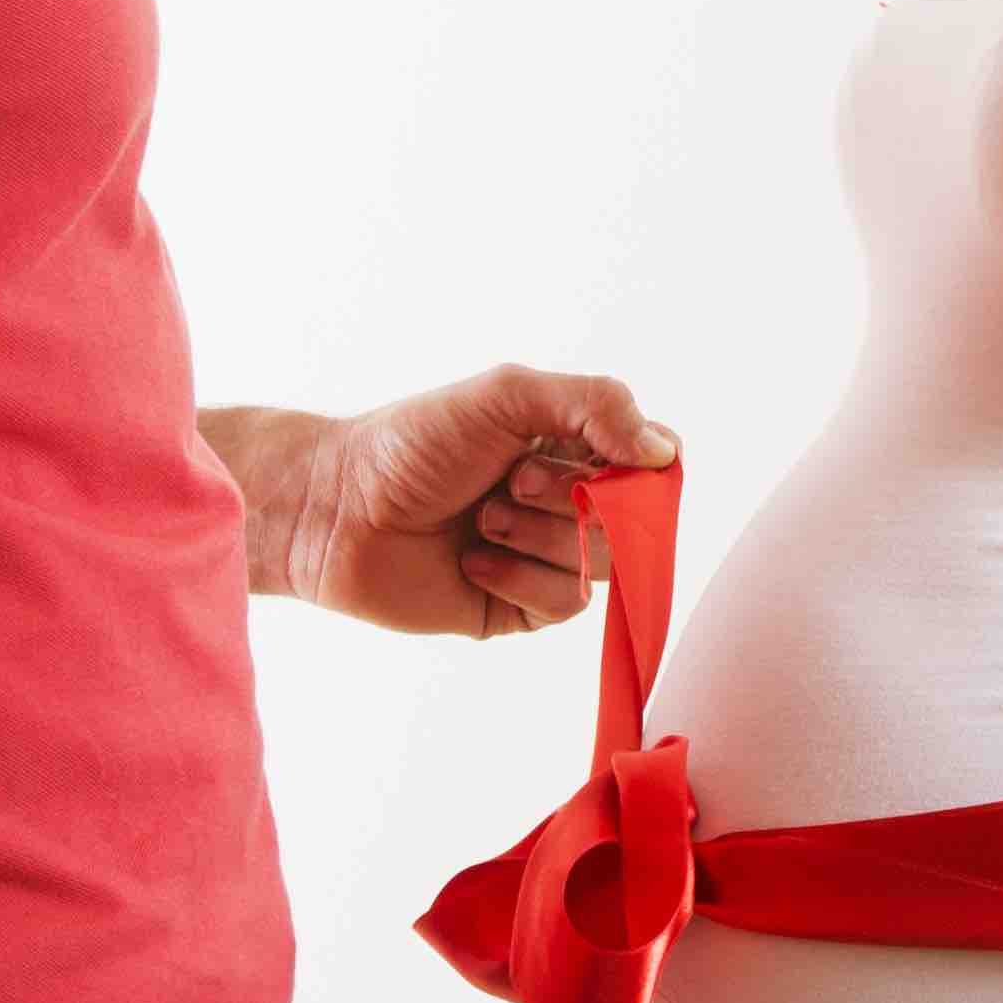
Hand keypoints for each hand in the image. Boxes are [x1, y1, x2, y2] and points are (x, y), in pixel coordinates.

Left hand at [200, 369, 670, 634]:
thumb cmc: (413, 443)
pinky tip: (470, 561)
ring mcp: (548, 557)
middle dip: (567, 499)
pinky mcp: (522, 607)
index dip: (635, 472)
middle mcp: (570, 501)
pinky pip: (564, 604)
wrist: (338, 510)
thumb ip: (594, 403)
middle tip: (505, 483)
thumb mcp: (506, 395)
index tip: (588, 460)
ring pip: (600, 564)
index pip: (656, 464)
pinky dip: (517, 577)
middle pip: (633, 520)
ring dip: (536, 536)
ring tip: (479, 519)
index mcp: (574, 446)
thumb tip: (664, 453)